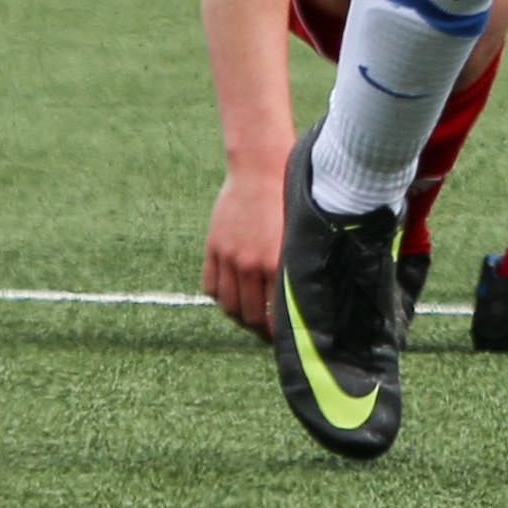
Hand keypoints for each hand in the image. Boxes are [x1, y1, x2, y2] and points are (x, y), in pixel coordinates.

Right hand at [202, 166, 282, 333]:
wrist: (259, 169)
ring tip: (248, 317)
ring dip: (238, 317)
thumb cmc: (287, 198)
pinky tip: (230, 296)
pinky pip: (211, 285)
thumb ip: (293, 265)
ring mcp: (229, 257)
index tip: (283, 338)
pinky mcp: (214, 248)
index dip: (277, 331)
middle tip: (266, 331)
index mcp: (277, 263)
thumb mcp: (297, 234)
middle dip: (258, 329)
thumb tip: (297, 296)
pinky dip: (219, 296)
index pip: (275, 313)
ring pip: (228, 304)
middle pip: (249, 314)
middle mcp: (251, 264)